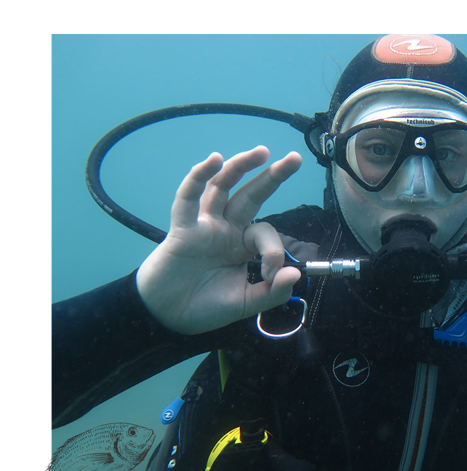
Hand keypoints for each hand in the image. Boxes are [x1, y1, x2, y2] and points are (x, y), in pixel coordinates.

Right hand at [136, 146, 301, 334]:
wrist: (167, 318)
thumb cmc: (205, 307)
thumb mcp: (247, 303)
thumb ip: (273, 292)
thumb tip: (296, 274)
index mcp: (242, 245)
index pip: (265, 234)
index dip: (275, 250)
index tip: (272, 274)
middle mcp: (225, 230)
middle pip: (251, 195)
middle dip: (273, 176)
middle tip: (294, 159)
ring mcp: (204, 226)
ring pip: (223, 188)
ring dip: (241, 167)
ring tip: (262, 152)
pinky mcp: (182, 229)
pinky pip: (188, 199)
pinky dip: (198, 178)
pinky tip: (213, 160)